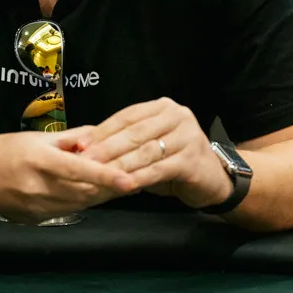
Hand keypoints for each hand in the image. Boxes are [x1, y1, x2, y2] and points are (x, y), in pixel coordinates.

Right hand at [0, 127, 136, 221]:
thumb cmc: (2, 150)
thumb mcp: (36, 137)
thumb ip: (69, 139)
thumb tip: (97, 137)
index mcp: (40, 161)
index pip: (80, 170)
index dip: (107, 176)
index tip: (130, 181)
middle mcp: (40, 187)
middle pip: (86, 192)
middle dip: (111, 188)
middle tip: (135, 179)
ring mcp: (37, 208)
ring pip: (80, 204)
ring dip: (100, 196)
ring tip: (117, 186)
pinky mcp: (36, 220)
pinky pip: (67, 211)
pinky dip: (82, 202)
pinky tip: (89, 193)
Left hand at [79, 98, 231, 209]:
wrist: (212, 179)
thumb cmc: (173, 161)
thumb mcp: (149, 146)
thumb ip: (125, 142)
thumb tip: (86, 147)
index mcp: (162, 107)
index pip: (127, 116)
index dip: (102, 130)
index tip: (80, 144)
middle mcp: (178, 115)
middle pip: (135, 132)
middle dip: (107, 148)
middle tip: (85, 160)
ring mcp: (188, 136)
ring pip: (146, 151)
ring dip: (120, 164)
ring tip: (100, 174)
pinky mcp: (192, 159)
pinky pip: (159, 169)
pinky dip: (139, 177)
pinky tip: (124, 185)